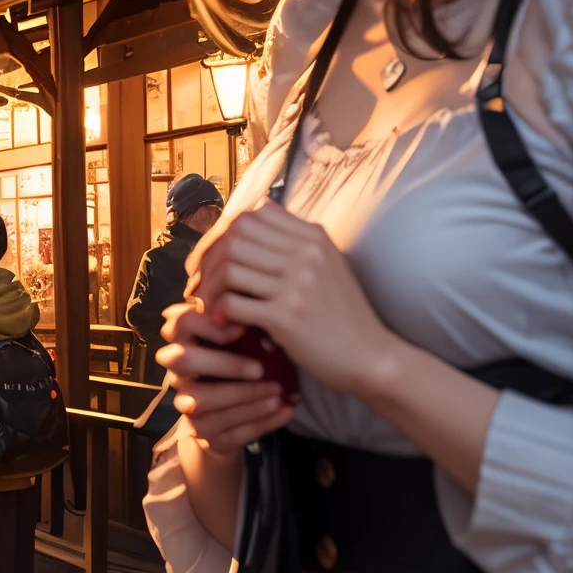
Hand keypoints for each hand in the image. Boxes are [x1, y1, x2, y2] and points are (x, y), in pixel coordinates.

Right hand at [156, 304, 297, 455]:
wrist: (228, 421)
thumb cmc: (239, 369)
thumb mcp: (241, 347)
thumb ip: (246, 332)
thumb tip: (267, 325)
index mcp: (184, 344)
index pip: (179, 323)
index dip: (206, 325)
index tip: (241, 329)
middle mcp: (178, 374)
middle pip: (183, 360)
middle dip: (223, 363)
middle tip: (259, 369)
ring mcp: (187, 406)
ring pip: (204, 401)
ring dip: (246, 397)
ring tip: (278, 395)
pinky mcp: (205, 436)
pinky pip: (229, 431)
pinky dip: (262, 422)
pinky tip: (285, 411)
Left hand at [185, 198, 394, 399]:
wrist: (372, 358)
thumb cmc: (343, 315)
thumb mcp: (328, 265)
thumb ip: (294, 241)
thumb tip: (253, 215)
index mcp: (313, 237)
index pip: (250, 217)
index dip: (221, 236)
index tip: (211, 258)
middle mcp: (306, 254)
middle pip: (234, 238)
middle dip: (208, 261)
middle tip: (199, 283)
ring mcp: (298, 284)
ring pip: (229, 268)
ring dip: (210, 289)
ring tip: (209, 305)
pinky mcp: (287, 316)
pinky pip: (234, 303)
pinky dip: (221, 313)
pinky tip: (225, 325)